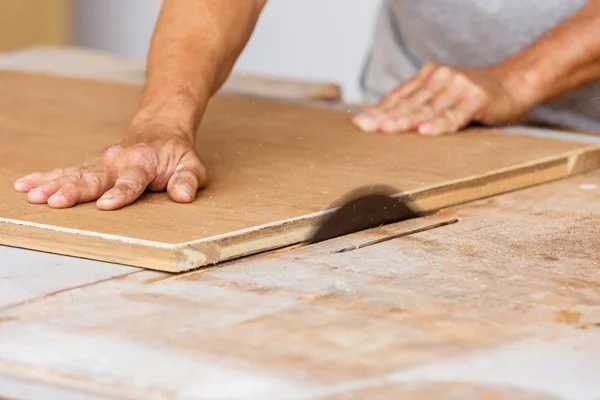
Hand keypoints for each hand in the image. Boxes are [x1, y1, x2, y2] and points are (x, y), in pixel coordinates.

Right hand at [13, 128, 206, 209]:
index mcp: (143, 163)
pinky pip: (66, 171)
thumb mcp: (192, 166)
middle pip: (94, 178)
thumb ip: (188, 181)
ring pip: (75, 174)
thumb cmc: (177, 154)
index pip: (131, 181)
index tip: (106, 205)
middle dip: (74, 190)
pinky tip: (25, 185)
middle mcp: (118, 161)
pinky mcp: (92, 166)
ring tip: (33, 196)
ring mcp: (102, 163)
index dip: (120, 194)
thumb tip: (183, 196)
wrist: (161, 129)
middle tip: (54, 201)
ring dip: (53, 184)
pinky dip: (46, 177)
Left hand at [353, 63, 529, 135]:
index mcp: (428, 76)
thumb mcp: (442, 95)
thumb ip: (419, 104)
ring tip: (386, 129)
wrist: (514, 84)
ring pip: (427, 110)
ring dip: (406, 121)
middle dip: (385, 117)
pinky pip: (454, 116)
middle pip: (409, 103)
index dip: (379, 110)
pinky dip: (440, 125)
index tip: (360, 122)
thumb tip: (385, 122)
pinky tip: (426, 132)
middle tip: (365, 127)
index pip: (399, 96)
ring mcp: (458, 87)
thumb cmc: (472, 96)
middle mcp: (440, 78)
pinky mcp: (476, 99)